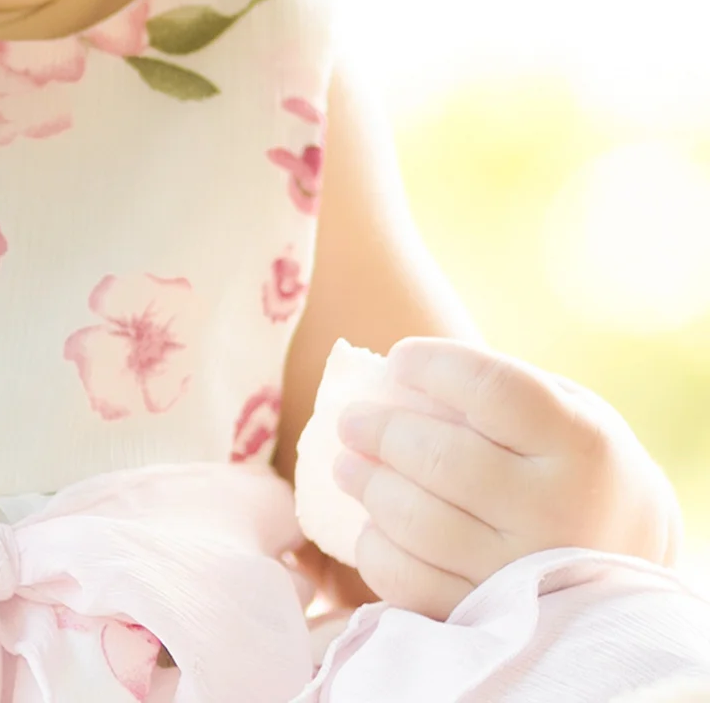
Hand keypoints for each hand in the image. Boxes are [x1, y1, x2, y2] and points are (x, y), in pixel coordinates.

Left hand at [332, 336, 683, 620]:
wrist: (630, 564)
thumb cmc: (571, 466)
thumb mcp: (562, 413)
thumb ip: (490, 391)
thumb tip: (390, 381)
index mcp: (580, 444)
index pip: (488, 388)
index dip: (430, 366)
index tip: (399, 360)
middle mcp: (558, 511)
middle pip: (440, 458)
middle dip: (379, 431)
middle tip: (351, 422)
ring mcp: (525, 574)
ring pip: (418, 523)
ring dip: (368, 486)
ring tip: (347, 465)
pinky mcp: (492, 618)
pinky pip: (411, 583)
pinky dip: (377, 548)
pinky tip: (372, 525)